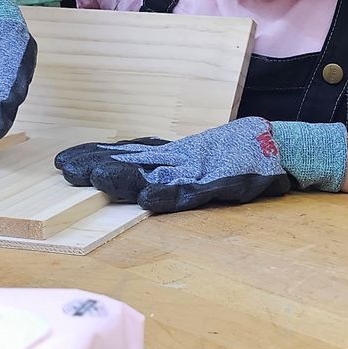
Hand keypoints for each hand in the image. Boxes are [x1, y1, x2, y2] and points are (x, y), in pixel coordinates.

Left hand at [54, 118, 346, 213]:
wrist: (284, 148)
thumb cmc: (245, 154)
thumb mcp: (203, 158)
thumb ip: (176, 167)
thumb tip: (144, 182)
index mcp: (177, 153)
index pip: (129, 153)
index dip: (98, 154)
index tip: (68, 157)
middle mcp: (180, 160)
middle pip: (131, 161)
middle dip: (97, 164)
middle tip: (63, 166)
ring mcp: (197, 172)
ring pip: (153, 175)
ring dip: (122, 177)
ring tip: (92, 177)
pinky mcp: (216, 185)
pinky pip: (190, 193)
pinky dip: (169, 196)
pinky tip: (148, 200)